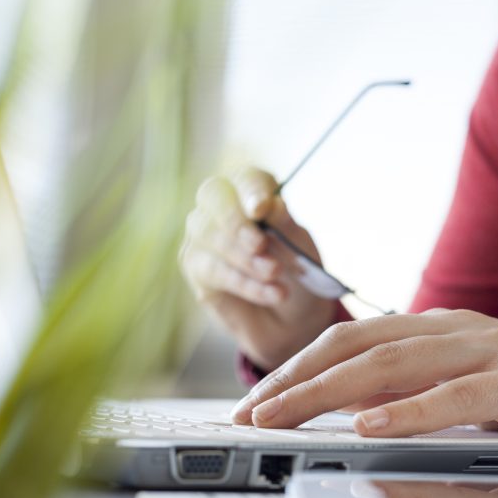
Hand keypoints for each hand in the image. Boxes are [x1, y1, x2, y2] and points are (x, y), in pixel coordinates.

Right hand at [180, 166, 335, 369]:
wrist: (295, 319)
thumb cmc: (300, 275)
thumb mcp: (302, 249)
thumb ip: (285, 225)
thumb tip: (270, 204)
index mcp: (254, 195)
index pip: (246, 178)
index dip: (251, 189)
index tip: (262, 208)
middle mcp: (223, 208)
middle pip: (213, 196)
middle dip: (236, 220)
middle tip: (260, 244)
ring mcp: (204, 236)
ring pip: (210, 236)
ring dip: (245, 258)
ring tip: (275, 274)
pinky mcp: (195, 268)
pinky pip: (213, 270)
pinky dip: (245, 283)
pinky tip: (273, 294)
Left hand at [230, 309, 497, 442]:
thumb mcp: (473, 383)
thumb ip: (420, 387)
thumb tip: (355, 408)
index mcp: (441, 326)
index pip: (353, 336)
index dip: (300, 365)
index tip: (259, 399)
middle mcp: (457, 328)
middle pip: (358, 345)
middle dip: (295, 379)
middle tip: (250, 412)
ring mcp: (490, 350)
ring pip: (392, 365)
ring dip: (328, 393)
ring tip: (283, 417)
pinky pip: (455, 396)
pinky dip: (407, 412)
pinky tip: (368, 428)